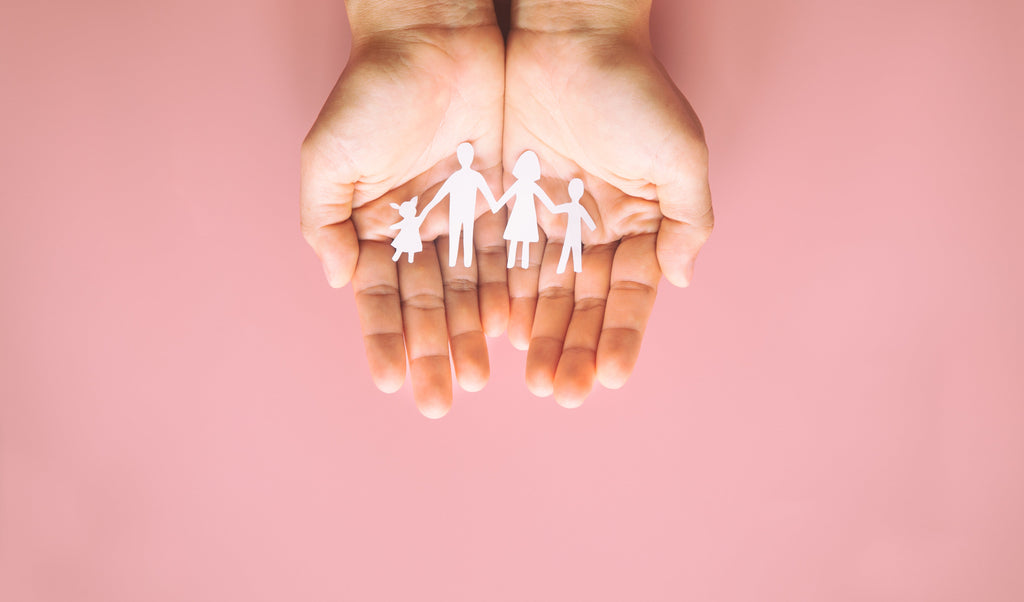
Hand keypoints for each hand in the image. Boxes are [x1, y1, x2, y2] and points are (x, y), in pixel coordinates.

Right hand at [301, 2, 507, 417]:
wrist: (435, 34)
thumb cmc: (373, 90)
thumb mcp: (330, 155)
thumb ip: (324, 221)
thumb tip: (337, 282)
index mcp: (375, 225)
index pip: (380, 296)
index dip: (384, 339)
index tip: (393, 382)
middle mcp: (420, 230)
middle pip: (428, 304)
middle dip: (432, 352)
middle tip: (441, 401)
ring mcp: (464, 218)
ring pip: (471, 289)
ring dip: (471, 334)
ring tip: (479, 378)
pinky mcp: (505, 200)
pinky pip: (509, 255)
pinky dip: (509, 292)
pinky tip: (511, 330)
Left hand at [503, 2, 713, 406]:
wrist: (571, 34)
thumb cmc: (633, 90)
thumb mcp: (678, 154)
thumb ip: (687, 220)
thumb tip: (681, 280)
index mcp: (637, 223)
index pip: (628, 294)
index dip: (619, 335)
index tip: (608, 378)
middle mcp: (593, 229)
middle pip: (582, 302)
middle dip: (574, 348)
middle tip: (561, 393)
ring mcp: (549, 218)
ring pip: (541, 289)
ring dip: (538, 335)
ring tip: (530, 380)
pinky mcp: (507, 201)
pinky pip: (502, 257)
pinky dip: (502, 295)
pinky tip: (498, 331)